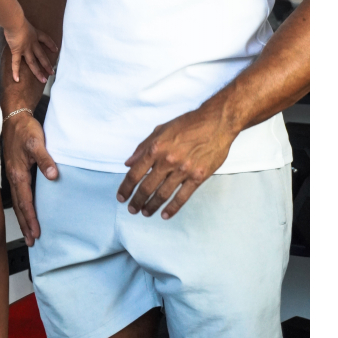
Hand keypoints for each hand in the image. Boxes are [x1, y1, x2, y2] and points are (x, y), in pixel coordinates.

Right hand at [2, 112, 57, 245]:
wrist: (13, 117)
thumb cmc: (24, 129)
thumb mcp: (36, 141)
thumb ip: (45, 159)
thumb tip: (52, 175)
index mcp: (18, 173)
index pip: (25, 201)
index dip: (31, 218)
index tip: (36, 233)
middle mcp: (14, 176)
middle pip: (19, 206)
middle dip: (25, 224)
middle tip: (31, 241)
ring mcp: (13, 174)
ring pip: (18, 200)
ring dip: (23, 217)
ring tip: (28, 231)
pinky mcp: (15, 170)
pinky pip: (19, 192)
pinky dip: (22, 204)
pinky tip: (27, 207)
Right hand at [4, 19, 57, 82]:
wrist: (14, 21)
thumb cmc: (17, 18)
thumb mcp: (23, 20)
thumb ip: (22, 23)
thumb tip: (17, 19)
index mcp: (34, 34)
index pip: (46, 39)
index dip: (51, 44)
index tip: (55, 49)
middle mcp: (32, 43)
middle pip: (41, 55)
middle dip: (47, 64)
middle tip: (52, 72)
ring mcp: (25, 49)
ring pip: (33, 63)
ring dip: (38, 72)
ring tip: (43, 80)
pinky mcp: (17, 51)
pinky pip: (16, 64)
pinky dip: (16, 72)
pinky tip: (17, 80)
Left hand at [116, 103, 236, 219]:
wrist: (216, 123)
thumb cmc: (188, 124)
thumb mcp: (161, 129)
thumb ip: (143, 147)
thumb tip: (128, 163)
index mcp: (156, 148)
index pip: (135, 173)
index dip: (126, 187)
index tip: (121, 196)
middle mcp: (168, 161)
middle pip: (147, 187)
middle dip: (137, 201)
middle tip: (131, 209)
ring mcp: (183, 170)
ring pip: (162, 194)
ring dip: (151, 206)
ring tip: (145, 213)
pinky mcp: (198, 177)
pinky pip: (182, 197)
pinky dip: (172, 208)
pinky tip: (164, 215)